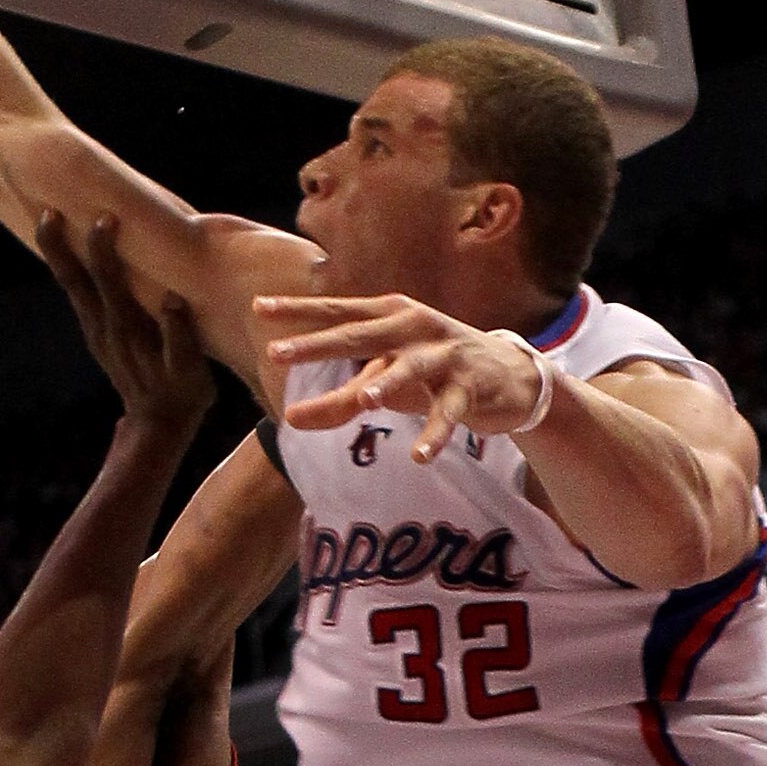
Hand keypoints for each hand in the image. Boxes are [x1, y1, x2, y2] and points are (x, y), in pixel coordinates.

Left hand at [39, 212, 213, 430]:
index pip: (109, 280)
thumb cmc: (182, 395)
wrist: (156, 425)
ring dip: (57, 251)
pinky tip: (66, 247)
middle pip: (74, 279)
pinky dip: (68, 266)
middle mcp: (104, 326)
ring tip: (47, 216)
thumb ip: (182, 338)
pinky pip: (76, 292)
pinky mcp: (95, 332)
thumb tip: (172, 300)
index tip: (106, 218)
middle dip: (60, 244)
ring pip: (70, 284)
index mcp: (127, 328)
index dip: (104, 248)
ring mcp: (95, 330)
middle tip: (47, 209)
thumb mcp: (191, 373)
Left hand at [258, 293, 547, 461]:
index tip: (258, 309)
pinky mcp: (470, 387)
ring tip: (366, 399)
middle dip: (318, 344)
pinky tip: (419, 456)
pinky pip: (449, 413)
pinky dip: (435, 435)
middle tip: (278, 353)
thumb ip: (339, 401)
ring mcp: (444, 355)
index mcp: (389, 316)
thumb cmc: (433, 372)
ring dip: (389, 382)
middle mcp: (413, 327)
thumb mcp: (385, 382)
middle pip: (360, 336)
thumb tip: (290, 421)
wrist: (508, 376)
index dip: (298, 311)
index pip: (336, 312)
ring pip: (411, 368)